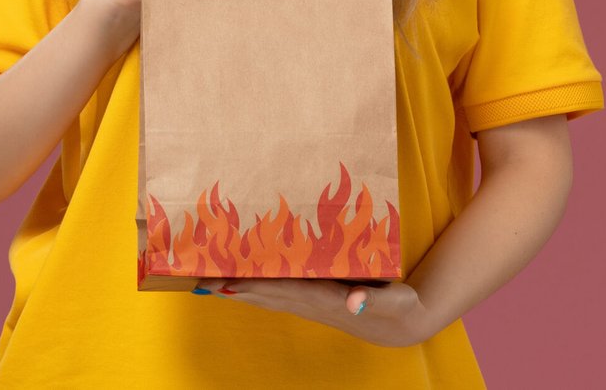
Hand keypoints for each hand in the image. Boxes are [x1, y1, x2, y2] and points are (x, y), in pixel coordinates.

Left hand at [192, 276, 429, 348]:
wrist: (402, 324)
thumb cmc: (398, 307)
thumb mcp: (393, 300)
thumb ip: (374, 298)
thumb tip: (354, 302)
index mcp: (328, 299)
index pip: (285, 290)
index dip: (256, 285)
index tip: (228, 282)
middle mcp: (314, 304)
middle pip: (269, 295)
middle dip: (237, 289)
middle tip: (203, 281)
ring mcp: (313, 305)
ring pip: (270, 297)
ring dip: (242, 291)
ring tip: (213, 284)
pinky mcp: (316, 302)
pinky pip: (281, 295)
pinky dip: (259, 289)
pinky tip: (245, 285)